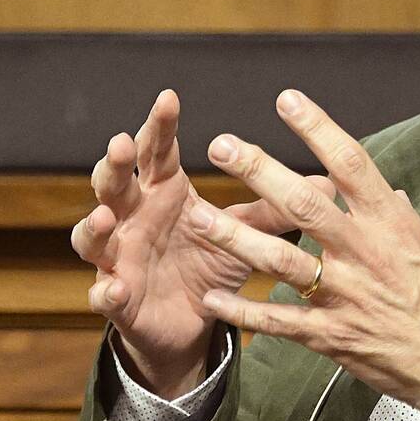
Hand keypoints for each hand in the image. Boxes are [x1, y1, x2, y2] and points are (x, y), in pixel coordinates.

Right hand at [71, 89, 336, 397]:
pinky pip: (103, 293)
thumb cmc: (210, 263)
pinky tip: (114, 286)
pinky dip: (105, 289)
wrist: (191, 323)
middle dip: (114, 164)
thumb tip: (326, 184)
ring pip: (92, 234)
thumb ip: (274, 211)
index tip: (169, 97)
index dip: (159, 125)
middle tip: (122, 144)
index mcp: (164, 192)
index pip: (158, 151)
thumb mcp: (244, 237)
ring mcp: (118, 257)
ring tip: (108, 214)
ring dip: (95, 223)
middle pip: (114, 182)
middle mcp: (134, 217)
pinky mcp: (117, 298)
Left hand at [190, 89, 419, 420]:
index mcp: (394, 225)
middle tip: (222, 146)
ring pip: (279, 260)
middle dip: (258, 171)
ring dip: (233, 238)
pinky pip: (277, 322)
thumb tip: (390, 195)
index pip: (351, 164)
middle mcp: (366, 253)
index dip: (318, 129)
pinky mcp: (332, 336)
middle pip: (304, 202)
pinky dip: (242, 310)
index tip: (287, 101)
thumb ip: (404, 221)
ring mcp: (345, 295)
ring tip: (197, 217)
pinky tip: (212, 299)